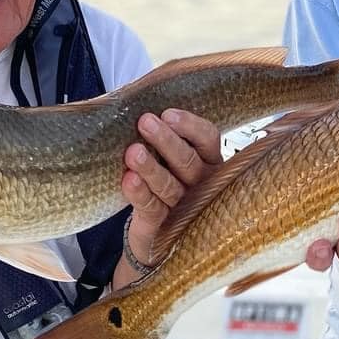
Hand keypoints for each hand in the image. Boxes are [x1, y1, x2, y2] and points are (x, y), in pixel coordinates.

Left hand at [117, 109, 221, 281]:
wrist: (158, 233)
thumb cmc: (166, 181)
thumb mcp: (171, 158)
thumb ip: (166, 137)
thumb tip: (139, 105)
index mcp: (209, 161)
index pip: (207, 139)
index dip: (190, 126)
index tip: (167, 114)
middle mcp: (202, 184)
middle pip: (189, 162)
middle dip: (166, 141)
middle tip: (145, 122)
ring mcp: (184, 207)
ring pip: (170, 186)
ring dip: (151, 167)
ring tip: (133, 152)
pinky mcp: (163, 225)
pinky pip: (152, 207)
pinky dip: (140, 193)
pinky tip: (129, 179)